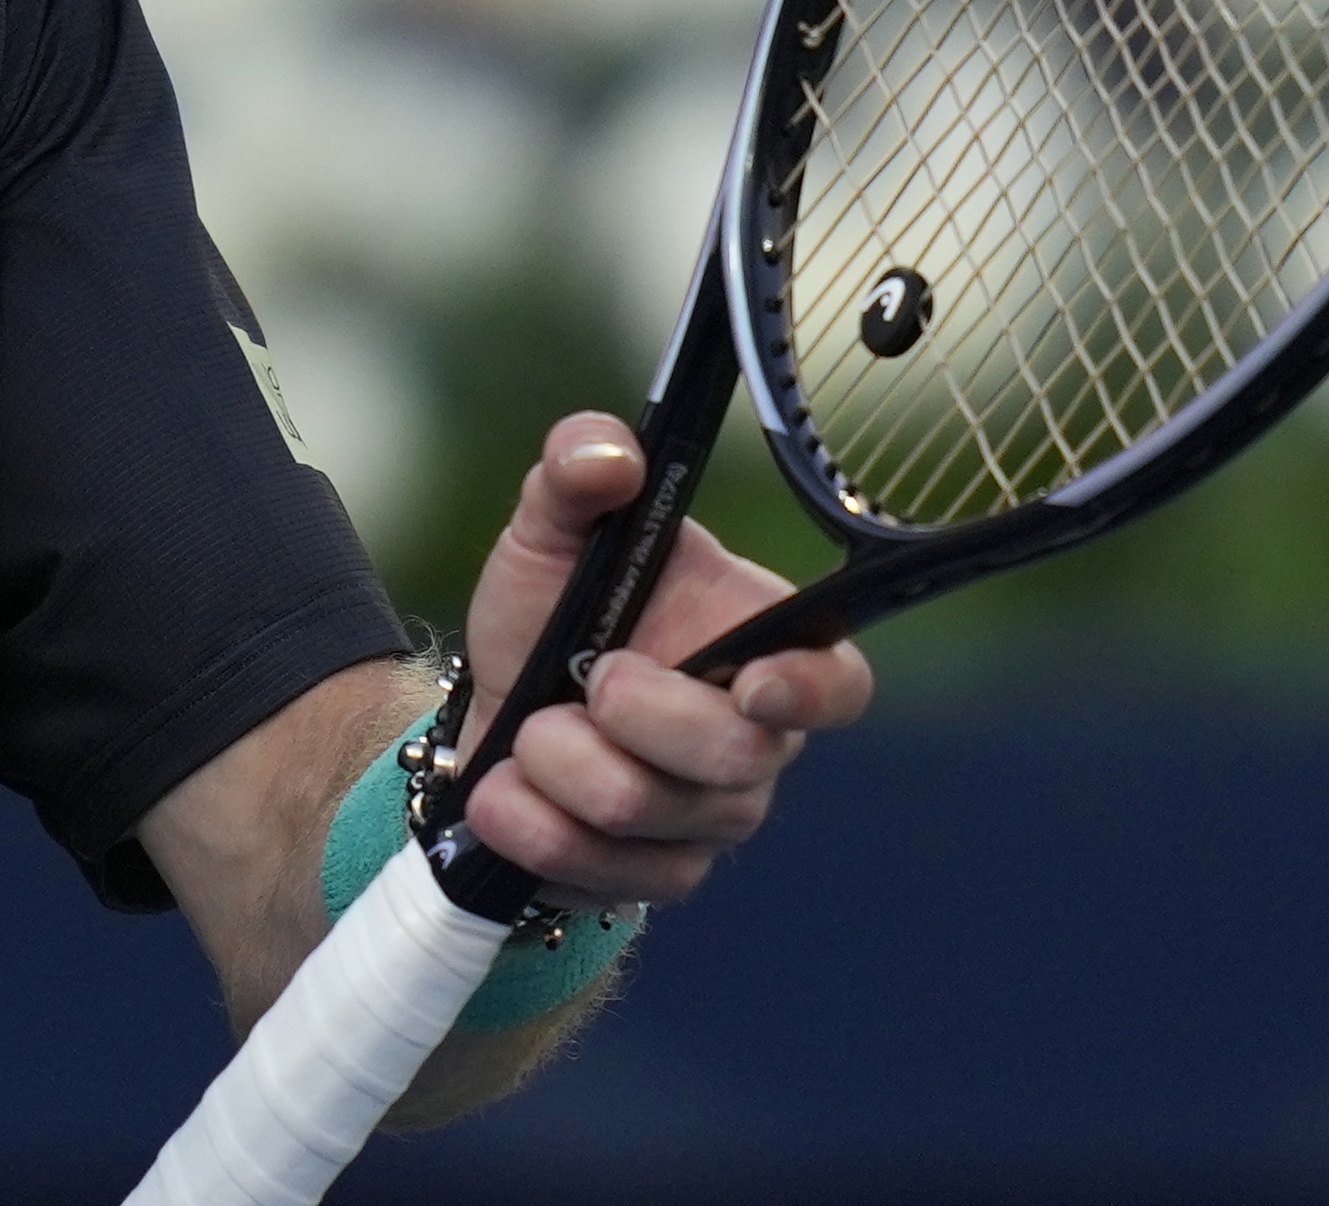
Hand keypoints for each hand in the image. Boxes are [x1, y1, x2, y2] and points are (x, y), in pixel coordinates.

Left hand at [452, 412, 874, 907]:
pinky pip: (609, 874)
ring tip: (531, 729)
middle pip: (736, 761)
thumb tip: (609, 455)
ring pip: (654, 817)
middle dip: (634, 719)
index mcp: (758, 643)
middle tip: (585, 679)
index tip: (749, 683)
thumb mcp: (549, 526)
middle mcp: (756, 741)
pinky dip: (537, 829)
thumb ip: (574, 469)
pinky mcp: (657, 874)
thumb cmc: (550, 609)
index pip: (837, 682)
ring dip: (562, 766)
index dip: (809, 691)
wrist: (490, 704)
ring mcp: (712, 817)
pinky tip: (506, 794)